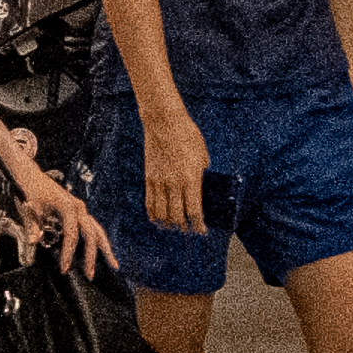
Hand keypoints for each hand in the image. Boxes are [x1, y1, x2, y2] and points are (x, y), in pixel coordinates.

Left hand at [11, 162, 106, 264]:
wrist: (34, 178)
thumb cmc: (32, 192)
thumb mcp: (31, 208)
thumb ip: (33, 225)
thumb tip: (33, 241)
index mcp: (68, 206)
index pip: (72, 234)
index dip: (68, 252)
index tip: (64, 268)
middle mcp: (79, 208)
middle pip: (91, 234)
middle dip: (91, 255)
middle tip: (90, 275)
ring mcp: (82, 210)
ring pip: (98, 230)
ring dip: (105, 248)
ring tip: (113, 265)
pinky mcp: (81, 212)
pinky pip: (94, 228)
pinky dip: (99, 240)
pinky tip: (105, 252)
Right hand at [140, 106, 212, 235]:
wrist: (164, 122)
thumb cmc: (187, 135)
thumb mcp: (202, 155)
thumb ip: (202, 174)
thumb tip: (202, 186)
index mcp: (191, 179)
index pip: (194, 211)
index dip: (198, 225)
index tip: (201, 230)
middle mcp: (174, 183)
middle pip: (177, 216)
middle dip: (183, 227)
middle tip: (188, 230)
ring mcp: (160, 181)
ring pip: (161, 212)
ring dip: (168, 224)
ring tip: (172, 227)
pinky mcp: (149, 177)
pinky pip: (150, 201)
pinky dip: (153, 213)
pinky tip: (157, 219)